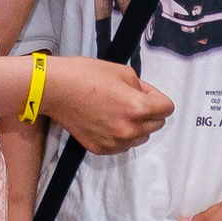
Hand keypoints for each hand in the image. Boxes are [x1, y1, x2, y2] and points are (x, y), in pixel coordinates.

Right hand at [39, 54, 172, 153]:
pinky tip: (106, 121)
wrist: (54, 89)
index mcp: (136, 108)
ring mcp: (114, 142)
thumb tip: (145, 96)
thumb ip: (140, 87)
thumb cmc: (84, 75)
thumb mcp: (122, 71)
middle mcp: (128, 130)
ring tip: (117, 111)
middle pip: (157, 125)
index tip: (145, 92)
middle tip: (131, 99)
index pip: (167, 109)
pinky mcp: (101, 149)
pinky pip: (122, 145)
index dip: (158, 97)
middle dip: (149, 112)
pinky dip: (120, 135)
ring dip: (136, 125)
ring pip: (141, 137)